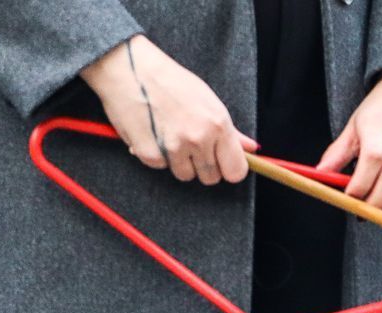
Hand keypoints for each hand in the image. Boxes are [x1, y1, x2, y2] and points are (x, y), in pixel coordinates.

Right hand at [80, 36, 253, 184]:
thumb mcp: (207, 99)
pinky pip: (160, 167)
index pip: (236, 172)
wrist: (129, 67)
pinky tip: (152, 133)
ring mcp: (173, 148)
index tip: (222, 162)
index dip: (229, 168)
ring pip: (185, 175)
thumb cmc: (170, 80)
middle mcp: (198, 139)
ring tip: (170, 135)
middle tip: (191, 144)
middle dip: (203, 166)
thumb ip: (231, 131)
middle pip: (211, 177)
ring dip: (179, 162)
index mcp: (218, 125)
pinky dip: (156, 155)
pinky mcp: (150, 153)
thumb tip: (252, 148)